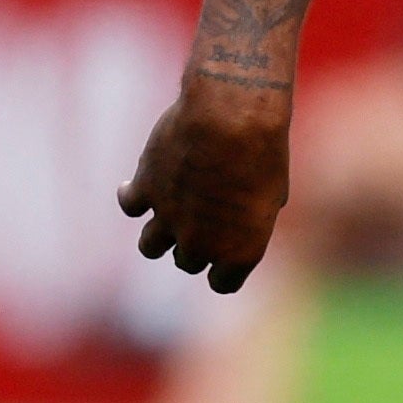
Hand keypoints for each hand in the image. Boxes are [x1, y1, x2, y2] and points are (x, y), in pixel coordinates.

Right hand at [121, 67, 296, 290]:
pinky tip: (142, 181)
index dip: (222, 267)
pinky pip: (129, 205)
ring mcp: (169, 219)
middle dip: (193, 244)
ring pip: (150, 246)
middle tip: (201, 216)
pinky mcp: (145, 190)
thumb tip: (238, 219)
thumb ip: (251, 216)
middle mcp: (200, 244)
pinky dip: (133, 194)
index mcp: (238, 252)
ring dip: (158, 233)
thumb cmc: (263, 151)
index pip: (222, 283)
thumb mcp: (273, 191)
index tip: (223, 251)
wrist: (231, 119)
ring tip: (170, 208)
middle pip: (186, 261)